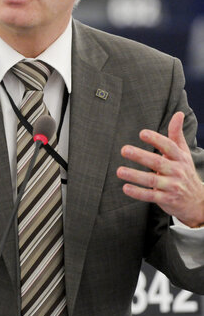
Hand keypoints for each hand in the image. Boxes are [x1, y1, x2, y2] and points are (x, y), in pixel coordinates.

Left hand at [117, 112, 203, 227]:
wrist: (197, 202)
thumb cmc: (185, 172)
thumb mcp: (184, 153)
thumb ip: (176, 134)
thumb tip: (178, 113)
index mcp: (180, 158)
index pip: (169, 147)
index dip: (156, 139)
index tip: (142, 133)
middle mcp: (176, 172)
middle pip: (157, 163)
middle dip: (140, 156)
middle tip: (124, 150)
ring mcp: (172, 187)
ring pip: (151, 180)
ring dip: (135, 176)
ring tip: (119, 171)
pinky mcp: (166, 200)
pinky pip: (150, 196)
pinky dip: (138, 193)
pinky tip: (125, 188)